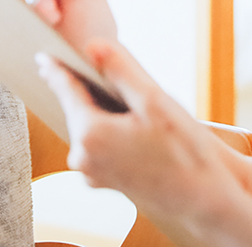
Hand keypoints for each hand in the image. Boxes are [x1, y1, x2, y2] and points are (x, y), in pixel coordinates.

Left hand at [38, 38, 242, 226]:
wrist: (207, 204)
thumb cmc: (186, 154)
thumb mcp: (154, 101)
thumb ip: (120, 68)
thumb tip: (92, 46)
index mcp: (89, 135)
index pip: (66, 89)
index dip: (57, 67)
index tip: (44, 54)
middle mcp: (82, 158)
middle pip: (78, 108)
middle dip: (89, 87)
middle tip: (103, 68)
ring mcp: (92, 173)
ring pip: (90, 125)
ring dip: (102, 109)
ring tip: (130, 101)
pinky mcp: (104, 181)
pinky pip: (99, 143)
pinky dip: (109, 128)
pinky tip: (134, 125)